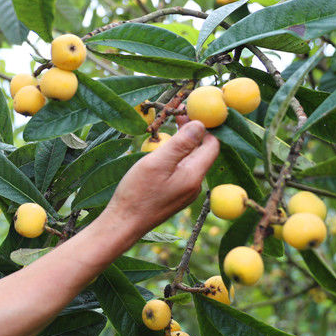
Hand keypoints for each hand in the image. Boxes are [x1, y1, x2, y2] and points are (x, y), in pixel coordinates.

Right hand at [103, 121, 218, 234]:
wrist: (124, 224)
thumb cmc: (138, 193)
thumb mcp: (157, 162)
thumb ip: (181, 144)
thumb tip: (200, 125)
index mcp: (194, 175)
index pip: (212, 144)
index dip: (203, 126)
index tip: (187, 112)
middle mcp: (195, 184)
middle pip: (202, 152)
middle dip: (191, 133)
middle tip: (175, 116)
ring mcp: (185, 192)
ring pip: (190, 161)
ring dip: (181, 145)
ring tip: (165, 133)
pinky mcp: (175, 196)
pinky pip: (181, 172)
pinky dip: (174, 158)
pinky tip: (159, 155)